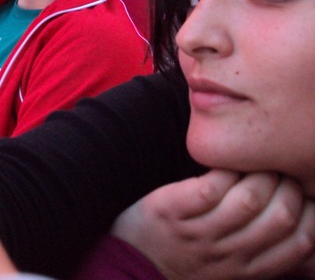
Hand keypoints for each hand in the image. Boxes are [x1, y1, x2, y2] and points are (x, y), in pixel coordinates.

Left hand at [111, 170, 314, 279]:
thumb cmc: (189, 258)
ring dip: (258, 172)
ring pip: (247, 198)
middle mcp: (227, 255)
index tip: (305, 193)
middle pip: (279, 217)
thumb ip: (263, 249)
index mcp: (247, 269)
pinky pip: (209, 186)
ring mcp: (199, 233)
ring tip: (252, 162)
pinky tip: (224, 161)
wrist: (133, 265)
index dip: (311, 213)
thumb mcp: (232, 267)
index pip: (299, 244)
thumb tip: (303, 219)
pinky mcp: (171, 210)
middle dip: (288, 186)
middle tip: (277, 171)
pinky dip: (224, 169)